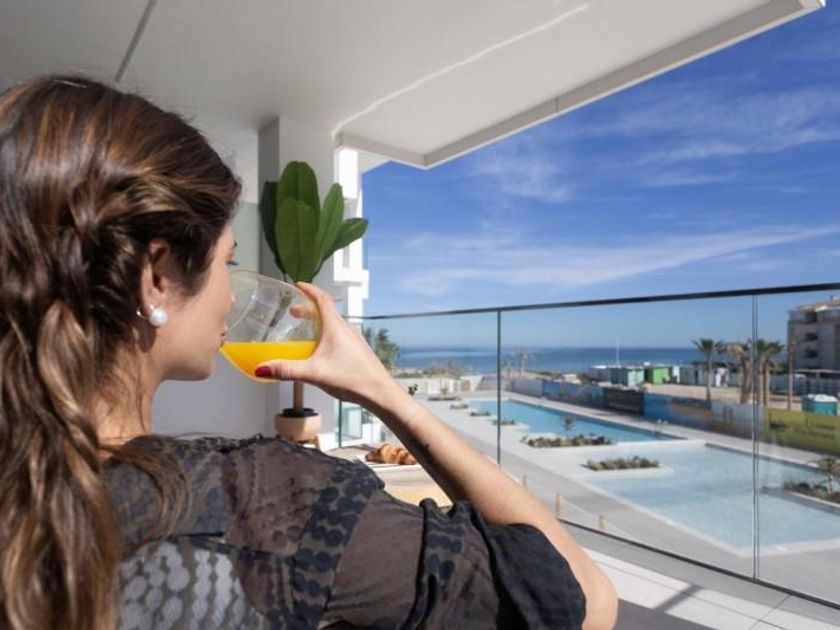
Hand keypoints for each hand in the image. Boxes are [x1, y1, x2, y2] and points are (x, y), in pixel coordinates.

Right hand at [254, 282, 396, 406]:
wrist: (379, 392)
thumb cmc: (352, 378)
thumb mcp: (314, 373)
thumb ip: (287, 370)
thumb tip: (262, 368)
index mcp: (336, 327)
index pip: (322, 299)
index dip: (309, 290)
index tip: (298, 285)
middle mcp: (346, 329)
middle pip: (326, 312)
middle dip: (309, 309)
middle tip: (294, 312)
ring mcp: (354, 340)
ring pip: (334, 324)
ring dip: (318, 323)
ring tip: (305, 332)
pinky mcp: (358, 351)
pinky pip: (340, 336)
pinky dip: (327, 335)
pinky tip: (321, 352)